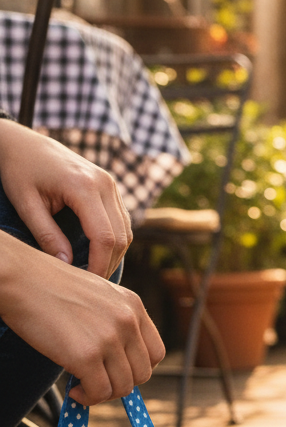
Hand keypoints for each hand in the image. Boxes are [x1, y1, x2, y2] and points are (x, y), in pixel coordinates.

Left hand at [0, 122, 130, 277]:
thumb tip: (67, 266)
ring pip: (126, 230)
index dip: (99, 265)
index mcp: (84, 186)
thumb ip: (47, 235)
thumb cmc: (18, 170)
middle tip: (90, 284)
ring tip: (93, 271)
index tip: (87, 284)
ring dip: (114, 254)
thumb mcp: (26, 204)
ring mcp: (111, 184)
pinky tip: (96, 253)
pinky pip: (121, 221)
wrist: (23, 141)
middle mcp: (105, 184)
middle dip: (109, 263)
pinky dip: (114, 240)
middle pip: (121, 236)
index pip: (104, 237)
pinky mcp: (110, 187)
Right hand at [0, 231, 164, 404]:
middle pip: (142, 373)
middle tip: (97, 383)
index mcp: (134, 305)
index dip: (139, 369)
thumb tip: (118, 358)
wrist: (21, 278)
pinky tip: (74, 390)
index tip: (119, 373)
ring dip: (103, 394)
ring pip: (123, 387)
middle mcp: (128, 321)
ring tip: (83, 387)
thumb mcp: (99, 295)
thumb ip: (115, 321)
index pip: (156, 352)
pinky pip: (99, 392)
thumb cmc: (50, 286)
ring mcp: (109, 338)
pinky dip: (88, 398)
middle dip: (121, 385)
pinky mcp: (86, 355)